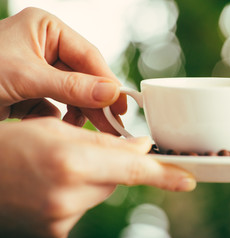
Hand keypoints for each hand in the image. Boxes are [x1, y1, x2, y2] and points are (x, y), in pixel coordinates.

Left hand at [0, 7, 124, 132]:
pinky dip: (58, 119)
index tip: (120, 105)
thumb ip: (71, 86)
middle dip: (94, 102)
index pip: (88, 55)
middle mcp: (47, 47)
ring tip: (81, 130)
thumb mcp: (25, 77)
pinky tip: (53, 126)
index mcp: (47, 29)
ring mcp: (41, 70)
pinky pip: (58, 106)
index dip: (106, 82)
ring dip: (77, 113)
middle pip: (84, 77)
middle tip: (111, 125)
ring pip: (74, 94)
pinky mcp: (34, 91)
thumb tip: (111, 93)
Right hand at [0, 117, 195, 237]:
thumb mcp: (54, 130)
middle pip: (117, 179)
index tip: (189, 179)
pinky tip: (51, 186)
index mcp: (71, 162)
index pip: (133, 170)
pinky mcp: (55, 234)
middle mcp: (68, 196)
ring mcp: (60, 220)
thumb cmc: (7, 146)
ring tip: (57, 170)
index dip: (165, 174)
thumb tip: (140, 149)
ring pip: (101, 193)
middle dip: (109, 164)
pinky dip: (76, 195)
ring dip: (92, 179)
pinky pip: (82, 209)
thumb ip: (103, 142)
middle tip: (80, 153)